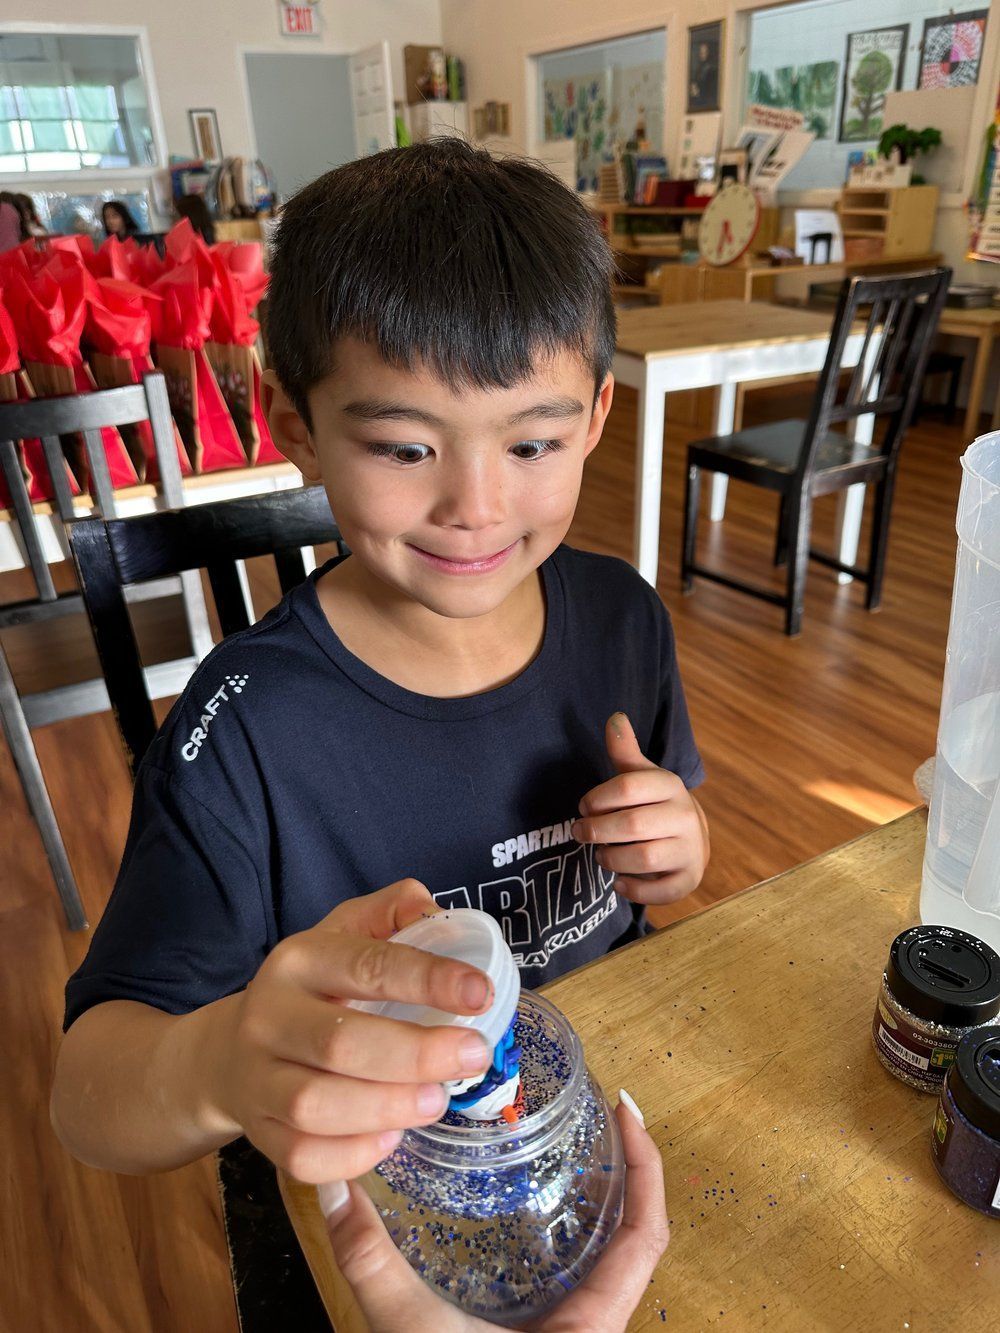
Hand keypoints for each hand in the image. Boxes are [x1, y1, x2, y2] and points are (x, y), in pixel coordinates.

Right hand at [208, 880, 492, 1182]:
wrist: (232, 1051)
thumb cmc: (314, 989)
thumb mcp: (346, 933)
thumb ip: (393, 912)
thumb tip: (434, 912)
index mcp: (300, 960)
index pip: (367, 966)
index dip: (428, 979)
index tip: (480, 993)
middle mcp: (269, 1017)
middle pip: (340, 1043)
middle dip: (417, 1055)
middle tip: (474, 1055)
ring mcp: (257, 1079)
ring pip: (316, 1106)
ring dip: (389, 1107)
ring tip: (437, 1099)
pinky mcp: (259, 1133)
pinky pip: (304, 1156)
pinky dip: (355, 1154)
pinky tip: (392, 1135)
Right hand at [321, 1094, 668, 1331]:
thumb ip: (374, 1263)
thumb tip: (335, 1190)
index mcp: (590, 1329)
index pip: (647, 1235)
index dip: (648, 1168)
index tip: (629, 1109)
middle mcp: (596, 1332)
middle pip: (637, 1238)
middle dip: (628, 1172)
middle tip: (598, 1114)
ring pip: (612, 1262)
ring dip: (603, 1206)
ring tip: (575, 1149)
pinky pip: (583, 1284)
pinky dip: (574, 1240)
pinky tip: (537, 1217)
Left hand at [573, 712, 708, 904]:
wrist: (691, 839)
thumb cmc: (654, 804)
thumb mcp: (641, 776)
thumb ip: (624, 751)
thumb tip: (615, 717)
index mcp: (670, 785)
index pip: (628, 787)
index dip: (597, 798)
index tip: (583, 806)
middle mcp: (685, 816)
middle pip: (632, 825)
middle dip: (597, 830)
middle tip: (580, 833)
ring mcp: (690, 850)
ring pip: (642, 859)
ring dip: (611, 858)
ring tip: (601, 854)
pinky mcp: (688, 880)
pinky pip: (659, 891)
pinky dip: (633, 890)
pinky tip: (619, 881)